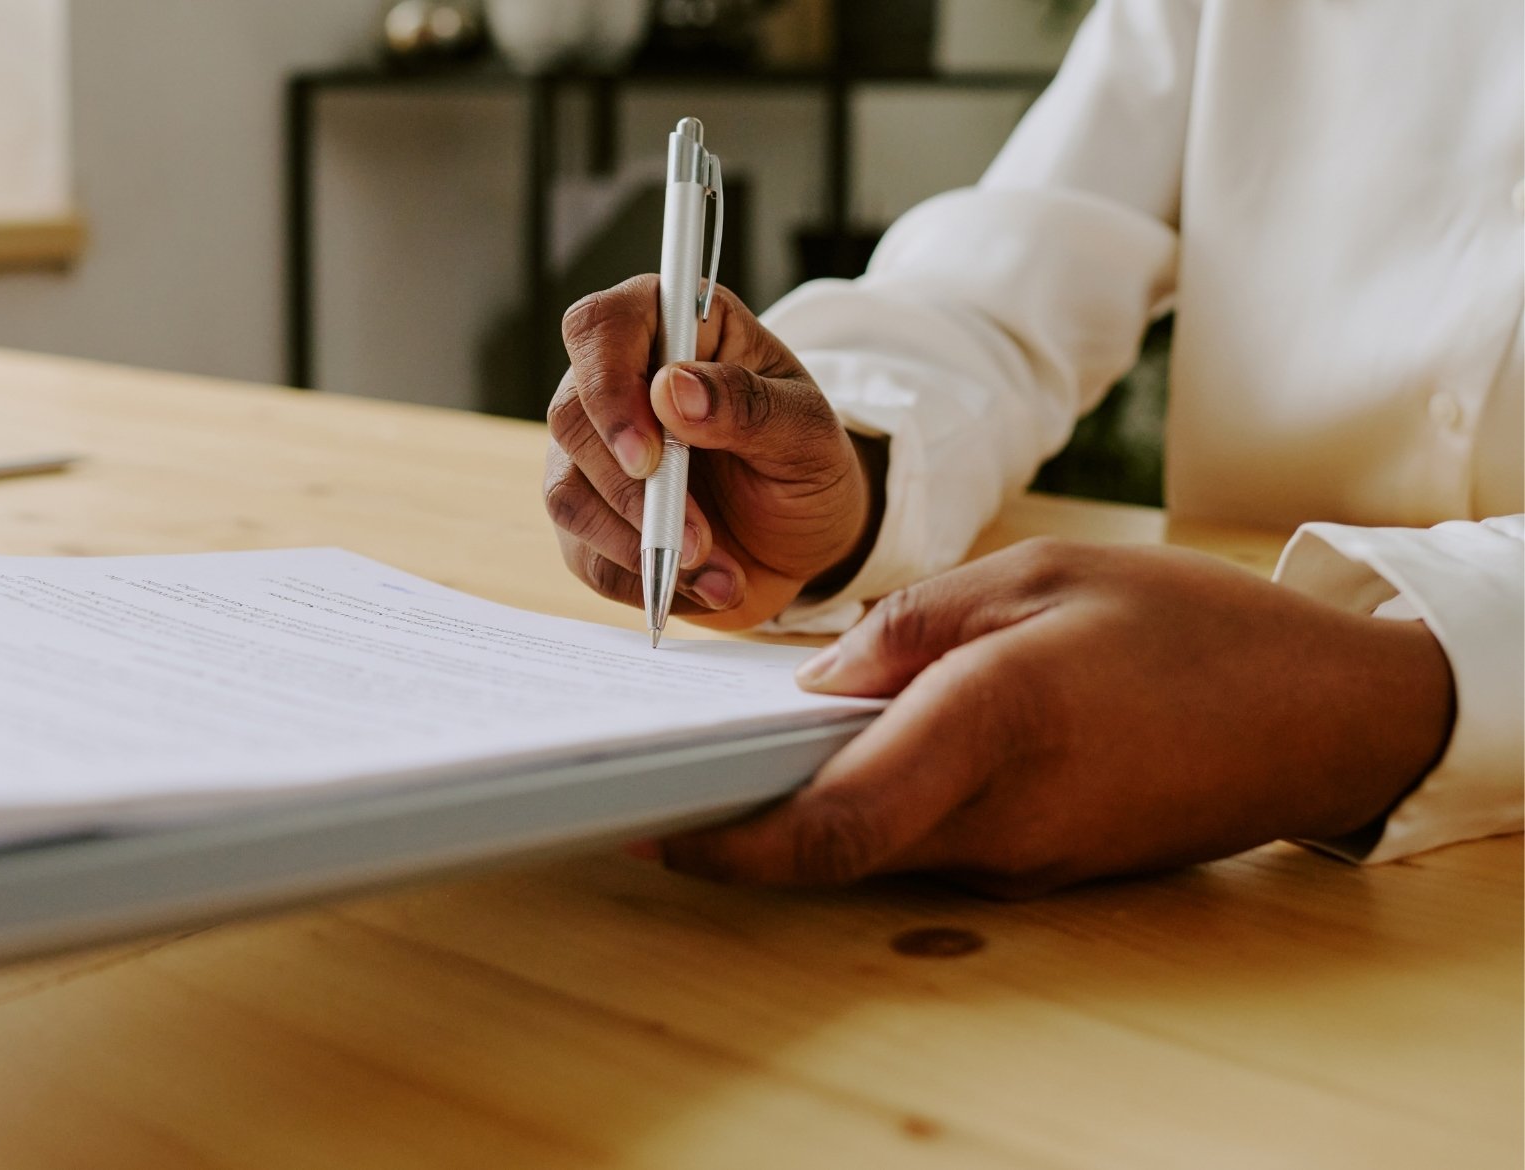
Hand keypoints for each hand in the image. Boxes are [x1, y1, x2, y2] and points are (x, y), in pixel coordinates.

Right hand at [544, 275, 880, 630]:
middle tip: (701, 540)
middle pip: (572, 419)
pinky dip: (641, 582)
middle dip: (634, 494)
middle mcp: (619, 382)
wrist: (804, 538)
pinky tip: (700, 586)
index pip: (600, 328)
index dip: (607, 387)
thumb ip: (747, 405)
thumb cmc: (810, 465)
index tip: (648, 455)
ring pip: (566, 494)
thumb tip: (672, 389)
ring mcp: (595, 451)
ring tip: (718, 572)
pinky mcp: (592, 515)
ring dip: (639, 547)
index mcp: (675, 330)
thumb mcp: (808, 434)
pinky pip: (584, 555)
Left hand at [649, 539, 1455, 895]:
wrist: (1325, 715)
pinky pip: (931, 844)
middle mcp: (1002, 819)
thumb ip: (910, 627)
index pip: (828, 823)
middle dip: (746, 821)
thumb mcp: (1041, 574)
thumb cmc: (1192, 626)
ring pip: (878, 848)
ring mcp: (1026, 861)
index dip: (725, 841)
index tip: (650, 821)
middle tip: (678, 768)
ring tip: (755, 744)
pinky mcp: (1044, 872)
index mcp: (994, 725)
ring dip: (812, 808)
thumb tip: (809, 686)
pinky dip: (879, 804)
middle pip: (834, 847)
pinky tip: (864, 749)